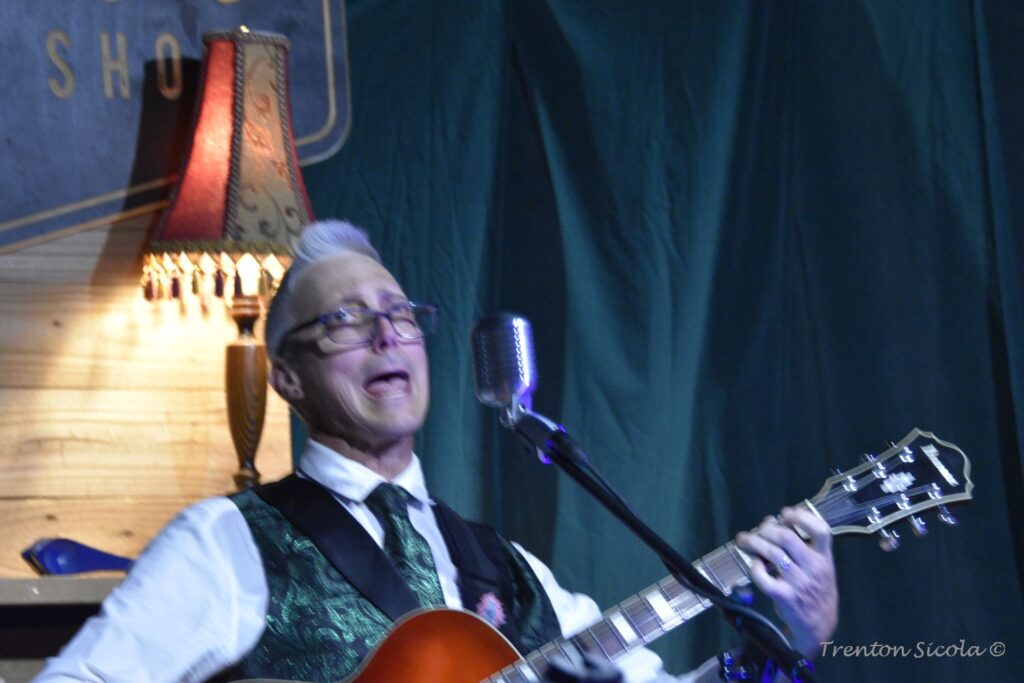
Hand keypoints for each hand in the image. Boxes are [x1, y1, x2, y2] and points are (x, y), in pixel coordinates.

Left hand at [734, 506, 838, 657]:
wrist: (819, 626)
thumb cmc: (815, 590)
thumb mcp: (820, 567)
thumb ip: (802, 546)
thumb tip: (771, 521)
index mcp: (825, 558)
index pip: (821, 531)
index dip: (802, 517)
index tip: (785, 512)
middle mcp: (814, 568)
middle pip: (787, 538)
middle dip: (767, 529)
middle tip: (758, 529)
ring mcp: (799, 583)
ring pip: (772, 554)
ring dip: (754, 543)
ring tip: (745, 539)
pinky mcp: (784, 596)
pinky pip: (763, 577)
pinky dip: (754, 566)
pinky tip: (753, 563)